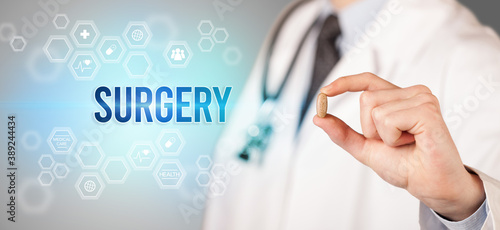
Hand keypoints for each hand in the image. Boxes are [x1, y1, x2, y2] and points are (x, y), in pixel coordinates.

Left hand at [313, 72, 484, 220]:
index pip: (368, 81)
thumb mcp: (366, 148)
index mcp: (398, 98)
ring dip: (383, 136)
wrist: (429, 185)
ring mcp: (422, 98)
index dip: (345, 83)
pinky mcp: (427, 109)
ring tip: (406, 143)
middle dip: (370, 128)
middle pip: (366, 98)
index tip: (324, 92)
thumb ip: (343, 133)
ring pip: (375, 109)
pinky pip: (388, 119)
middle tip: (395, 142)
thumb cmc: (405, 166)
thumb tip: (318, 118)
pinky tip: (414, 142)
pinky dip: (393, 138)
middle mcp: (411, 93)